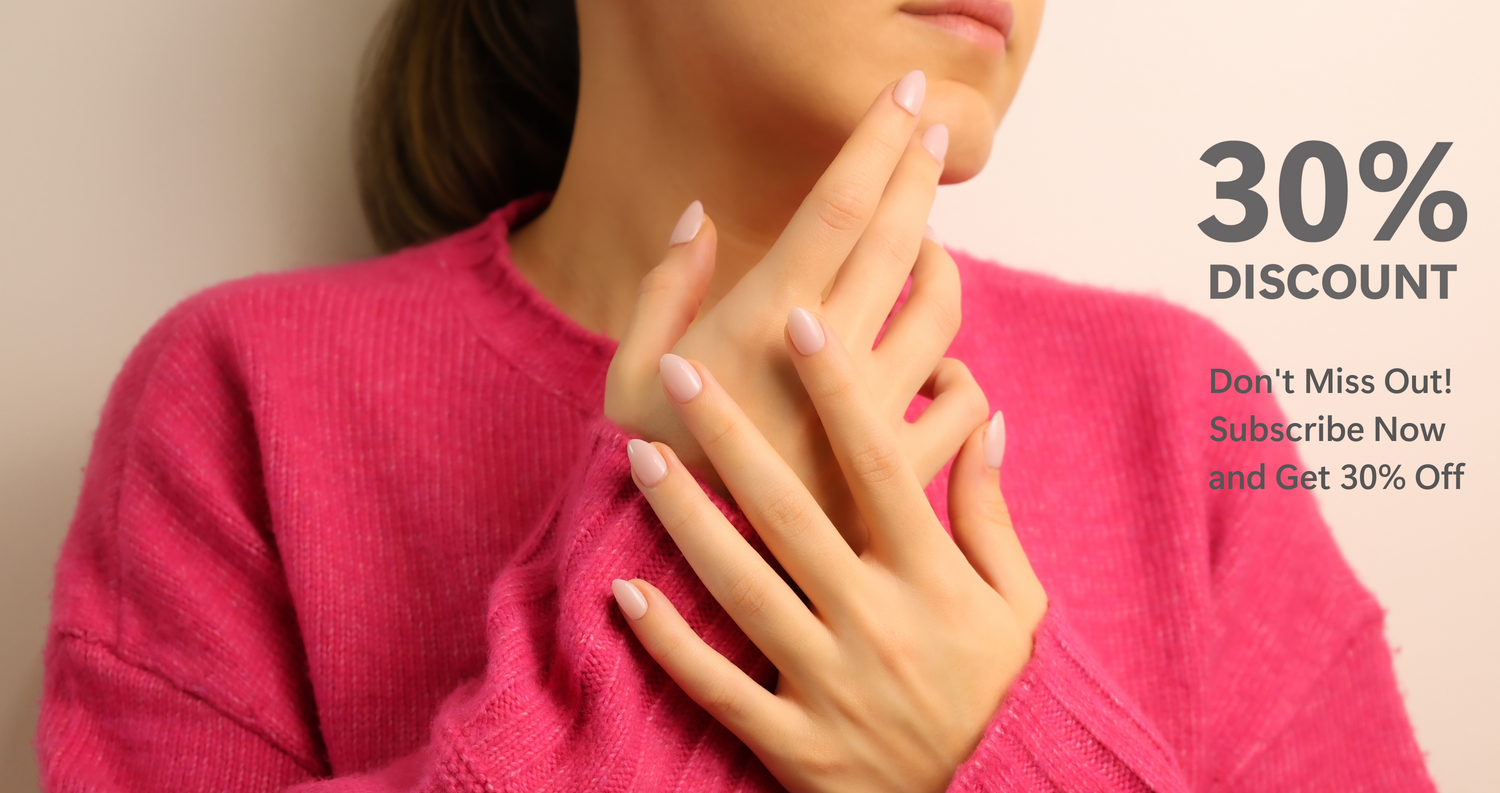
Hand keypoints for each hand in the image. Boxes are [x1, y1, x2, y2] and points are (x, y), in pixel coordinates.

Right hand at [605, 70, 969, 544]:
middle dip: (920, 170)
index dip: (878, 141)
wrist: (688, 587)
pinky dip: (962, 374)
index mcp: (762, 322)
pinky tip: (943, 368)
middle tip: (932, 130)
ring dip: (939, 265)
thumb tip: (697, 214)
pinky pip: (962, 403)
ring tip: (921, 252)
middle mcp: (829, 360)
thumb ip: (663, 288)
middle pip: (899, 238)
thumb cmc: (645, 473)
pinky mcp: (899, 472)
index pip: (839, 206)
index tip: (909, 92)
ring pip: (943, 311)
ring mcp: (871, 415)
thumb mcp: (627, 377)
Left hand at [611, 311, 1047, 792]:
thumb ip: (990, 513)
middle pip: (793, 513)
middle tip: (680, 371)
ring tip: (639, 456)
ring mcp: (833, 685)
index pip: (880, 465)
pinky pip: (721, 689)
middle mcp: (879, 623)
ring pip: (744, 590)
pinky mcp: (798, 744)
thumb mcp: (1017, 603)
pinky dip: (670, 644)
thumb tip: (986, 419)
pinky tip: (622, 593)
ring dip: (686, 521)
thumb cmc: (1000, 688)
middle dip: (732, 436)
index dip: (840, 391)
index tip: (801, 321)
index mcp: (932, 578)